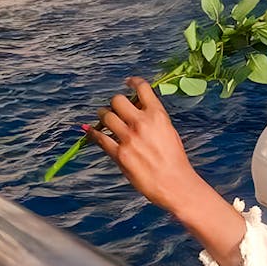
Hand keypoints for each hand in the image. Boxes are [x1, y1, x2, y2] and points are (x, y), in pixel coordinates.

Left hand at [84, 77, 205, 210]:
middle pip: (117, 100)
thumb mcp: (168, 132)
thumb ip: (153, 119)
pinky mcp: (119, 153)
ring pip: (105, 116)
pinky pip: (99, 138)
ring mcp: (129, 138)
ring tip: (105, 121)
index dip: (133, 82)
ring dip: (103, 117)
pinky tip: (92, 132)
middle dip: (115, 103)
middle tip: (115, 110)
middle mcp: (142, 123)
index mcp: (158, 116)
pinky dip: (94, 134)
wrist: (174, 183)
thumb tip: (137, 108)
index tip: (128, 82)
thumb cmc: (174, 159)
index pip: (142, 89)